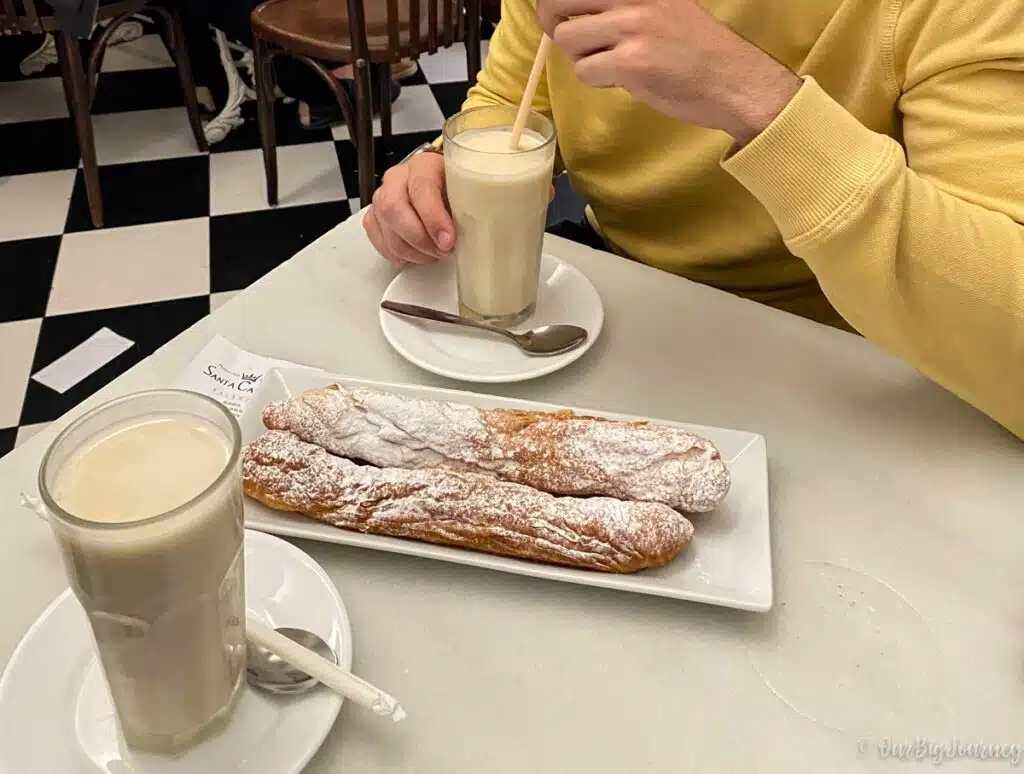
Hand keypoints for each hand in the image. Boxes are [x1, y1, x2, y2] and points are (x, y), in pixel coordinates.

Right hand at [364, 151, 558, 267]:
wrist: (448, 176)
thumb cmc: (470, 181)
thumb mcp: (492, 177)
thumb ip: (516, 182)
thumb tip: (546, 190)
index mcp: (430, 164)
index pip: (422, 186)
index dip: (433, 216)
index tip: (450, 241)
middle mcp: (402, 176)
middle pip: (394, 207)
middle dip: (420, 238)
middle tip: (444, 253)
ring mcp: (387, 196)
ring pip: (384, 224)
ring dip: (411, 249)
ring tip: (436, 257)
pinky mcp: (379, 216)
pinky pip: (376, 235)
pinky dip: (396, 252)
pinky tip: (417, 258)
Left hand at [537, 0, 802, 143]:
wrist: (733, 80)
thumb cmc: (696, 49)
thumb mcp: (662, 6)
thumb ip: (623, 5)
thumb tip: (570, 9)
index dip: (557, 0)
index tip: (561, 12)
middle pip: (557, 0)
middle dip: (553, 22)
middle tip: (570, 38)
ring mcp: (631, 26)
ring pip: (567, 39)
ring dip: (582, 57)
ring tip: (611, 63)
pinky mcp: (630, 61)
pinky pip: (585, 71)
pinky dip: (597, 81)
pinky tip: (624, 79)